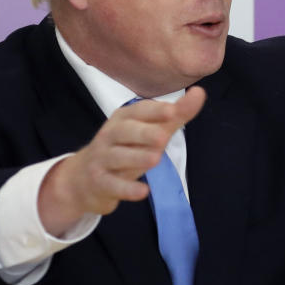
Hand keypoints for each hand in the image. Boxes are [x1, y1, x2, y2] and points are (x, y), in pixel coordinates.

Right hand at [37, 87, 206, 234]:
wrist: (84, 179)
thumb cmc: (125, 149)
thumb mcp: (150, 130)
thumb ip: (176, 114)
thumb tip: (200, 93)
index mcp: (123, 119)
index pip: (137, 111)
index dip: (154, 111)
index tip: (172, 110)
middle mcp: (110, 135)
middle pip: (124, 131)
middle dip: (143, 133)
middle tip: (162, 137)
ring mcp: (102, 159)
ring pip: (117, 157)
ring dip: (135, 157)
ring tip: (155, 159)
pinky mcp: (99, 182)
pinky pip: (112, 185)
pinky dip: (127, 188)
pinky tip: (143, 191)